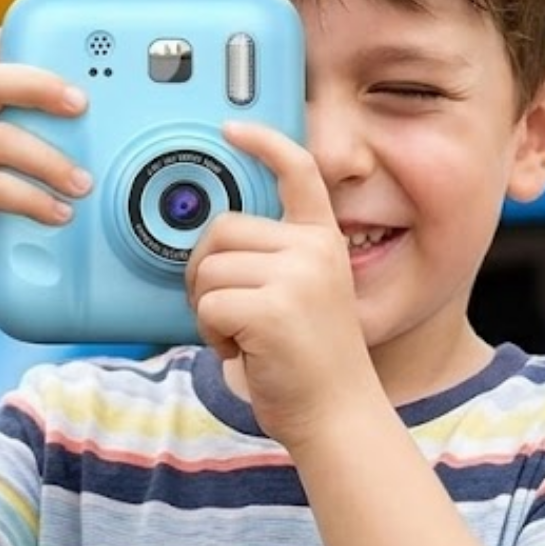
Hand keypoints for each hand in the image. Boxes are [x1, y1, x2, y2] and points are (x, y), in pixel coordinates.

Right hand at [0, 29, 90, 326]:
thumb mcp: (13, 174)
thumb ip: (37, 145)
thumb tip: (105, 134)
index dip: (26, 40)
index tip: (77, 52)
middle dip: (42, 86)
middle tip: (83, 106)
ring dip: (50, 159)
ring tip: (84, 183)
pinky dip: (33, 200)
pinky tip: (59, 214)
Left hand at [186, 121, 375, 447]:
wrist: (338, 416)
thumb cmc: (310, 366)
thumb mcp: (303, 297)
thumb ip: (272, 263)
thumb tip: (211, 246)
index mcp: (324, 241)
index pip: (299, 173)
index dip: (264, 144)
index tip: (233, 128)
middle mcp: (314, 250)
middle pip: (221, 229)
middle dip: (206, 271)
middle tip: (227, 312)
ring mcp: (296, 277)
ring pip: (208, 270)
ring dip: (209, 309)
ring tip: (244, 338)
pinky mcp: (272, 309)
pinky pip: (208, 304)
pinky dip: (212, 334)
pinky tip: (242, 352)